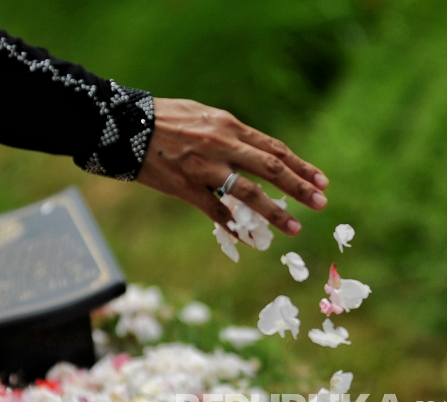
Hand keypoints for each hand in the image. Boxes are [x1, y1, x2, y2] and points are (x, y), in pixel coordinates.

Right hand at [136, 98, 328, 235]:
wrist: (125, 126)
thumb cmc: (164, 118)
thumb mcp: (203, 116)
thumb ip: (228, 133)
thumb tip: (250, 151)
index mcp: (229, 126)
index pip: (274, 149)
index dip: (300, 166)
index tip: (321, 181)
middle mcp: (222, 145)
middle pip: (270, 168)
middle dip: (299, 188)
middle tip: (322, 204)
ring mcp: (204, 168)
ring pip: (248, 193)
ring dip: (274, 213)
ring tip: (295, 228)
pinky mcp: (185, 187)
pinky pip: (215, 211)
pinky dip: (234, 226)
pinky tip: (249, 240)